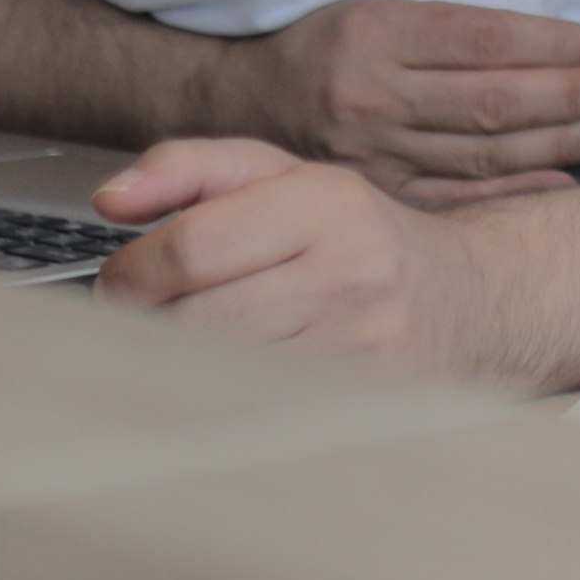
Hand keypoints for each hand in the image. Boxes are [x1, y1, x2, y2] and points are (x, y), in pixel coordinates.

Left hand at [95, 139, 522, 366]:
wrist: (467, 301)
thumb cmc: (358, 239)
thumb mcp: (284, 176)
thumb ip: (191, 168)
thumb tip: (112, 199)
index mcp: (327, 203)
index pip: (192, 246)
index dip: (133, 273)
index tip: (122, 282)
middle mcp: (352, 271)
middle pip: (197, 318)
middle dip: (152, 323)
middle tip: (152, 317)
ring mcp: (363, 345)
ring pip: (221, 372)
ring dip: (184, 365)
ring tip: (198, 342)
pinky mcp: (364, 403)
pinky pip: (258, 411)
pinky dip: (228, 397)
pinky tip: (239, 377)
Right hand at [213, 0, 579, 190]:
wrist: (234, 103)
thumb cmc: (322, 47)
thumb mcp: (372, 11)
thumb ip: (445, 28)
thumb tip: (544, 46)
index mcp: (375, 32)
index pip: (486, 39)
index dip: (554, 45)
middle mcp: (371, 92)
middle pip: (492, 98)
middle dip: (570, 96)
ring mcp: (369, 151)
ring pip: (481, 151)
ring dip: (557, 143)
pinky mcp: (369, 193)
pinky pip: (453, 197)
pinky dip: (513, 193)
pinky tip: (563, 183)